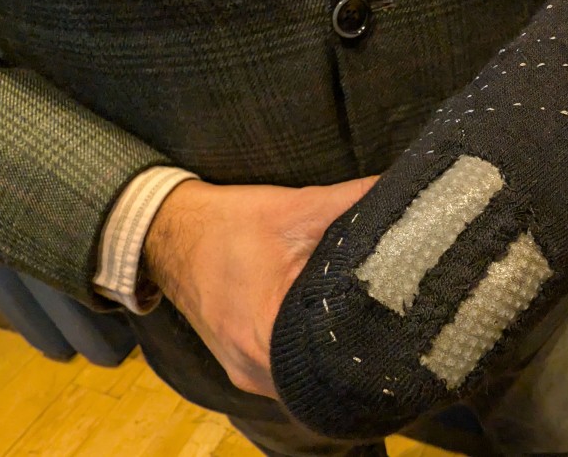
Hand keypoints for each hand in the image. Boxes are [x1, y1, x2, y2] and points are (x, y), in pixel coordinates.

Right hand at [144, 176, 376, 397]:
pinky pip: (284, 374)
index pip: (336, 362)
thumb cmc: (229, 223)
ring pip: (304, 380)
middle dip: (354, 352)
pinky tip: (325, 332)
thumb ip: (350, 201)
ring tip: (361, 326)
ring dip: (328, 356)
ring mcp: (244, 373)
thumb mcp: (294, 209)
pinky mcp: (240, 366)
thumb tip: (400, 187)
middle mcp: (253, 369)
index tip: (395, 322)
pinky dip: (304, 356)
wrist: (168, 233)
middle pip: (323, 378)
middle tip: (386, 323)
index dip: (370, 343)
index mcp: (265, 336)